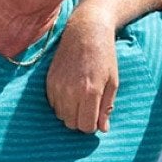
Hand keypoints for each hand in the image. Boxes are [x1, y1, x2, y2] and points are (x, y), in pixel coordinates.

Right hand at [46, 12, 120, 132]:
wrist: (86, 31)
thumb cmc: (105, 56)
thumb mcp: (113, 82)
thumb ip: (107, 107)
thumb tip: (103, 129)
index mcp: (90, 92)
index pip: (86, 126)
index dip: (93, 125)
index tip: (96, 117)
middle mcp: (70, 91)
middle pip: (72, 124)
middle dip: (81, 120)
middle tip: (89, 107)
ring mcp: (57, 86)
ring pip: (61, 115)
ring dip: (71, 112)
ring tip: (80, 97)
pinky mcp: (49, 81)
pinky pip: (53, 104)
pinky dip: (61, 103)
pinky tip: (71, 91)